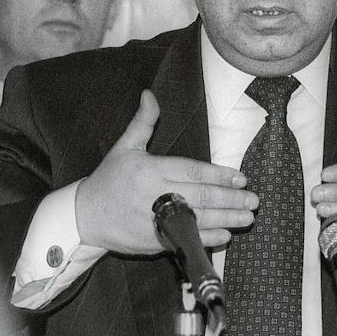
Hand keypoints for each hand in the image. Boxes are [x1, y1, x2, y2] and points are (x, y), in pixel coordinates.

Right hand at [75, 90, 257, 252]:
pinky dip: (206, 239)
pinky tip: (226, 236)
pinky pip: (184, 239)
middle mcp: (154, 194)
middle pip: (200, 196)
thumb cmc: (108, 180)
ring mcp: (153, 220)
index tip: (242, 178)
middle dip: (231, 199)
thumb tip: (150, 94)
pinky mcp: (151, 241)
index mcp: (151, 170)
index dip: (220, 175)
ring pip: (197, 219)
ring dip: (226, 219)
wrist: (82, 216)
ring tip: (248, 218)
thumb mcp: (124, 148)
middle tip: (253, 200)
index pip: (193, 171)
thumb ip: (143, 123)